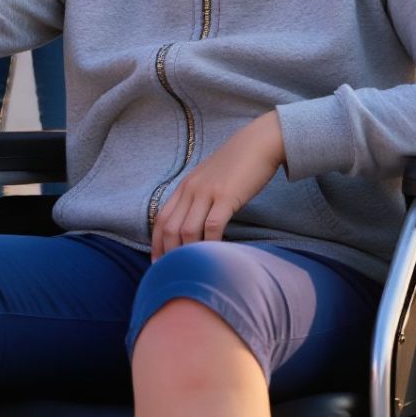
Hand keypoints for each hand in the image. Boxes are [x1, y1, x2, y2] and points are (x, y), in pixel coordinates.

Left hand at [151, 112, 284, 257]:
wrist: (259, 143)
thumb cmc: (237, 165)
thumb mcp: (209, 179)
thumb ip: (199, 198)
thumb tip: (194, 224)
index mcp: (185, 186)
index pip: (161, 218)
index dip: (156, 243)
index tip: (157, 263)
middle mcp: (191, 189)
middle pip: (170, 228)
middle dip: (167, 253)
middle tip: (171, 273)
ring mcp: (207, 192)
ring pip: (187, 230)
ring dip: (187, 252)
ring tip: (191, 270)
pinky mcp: (227, 196)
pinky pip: (212, 226)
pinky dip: (210, 244)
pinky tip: (214, 256)